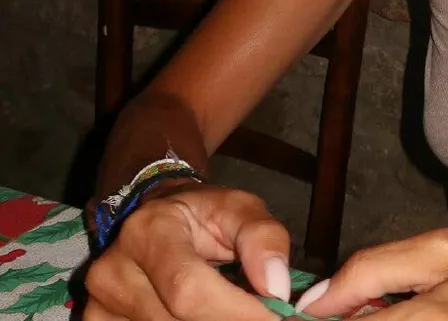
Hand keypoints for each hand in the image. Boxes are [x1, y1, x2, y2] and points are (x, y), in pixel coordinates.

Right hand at [84, 184, 289, 320]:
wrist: (157, 215)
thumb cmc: (203, 215)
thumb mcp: (240, 208)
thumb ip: (263, 237)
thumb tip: (276, 286)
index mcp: (148, 230)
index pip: (188, 287)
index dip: (235, 312)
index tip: (278, 318)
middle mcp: (113, 270)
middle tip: (268, 319)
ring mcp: (99, 306)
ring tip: (235, 310)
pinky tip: (206, 318)